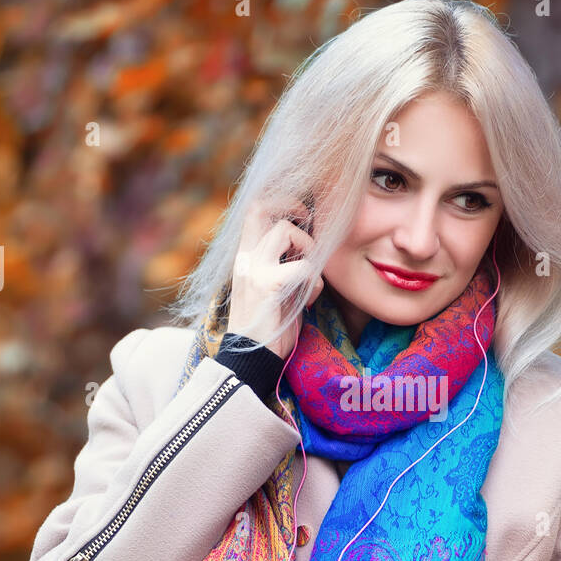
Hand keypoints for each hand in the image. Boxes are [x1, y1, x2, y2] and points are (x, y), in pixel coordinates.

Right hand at [227, 198, 324, 359]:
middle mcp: (245, 257)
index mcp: (245, 256)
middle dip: (292, 208)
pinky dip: (315, 283)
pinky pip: (304, 268)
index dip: (280, 201)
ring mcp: (254, 270)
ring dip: (308, 247)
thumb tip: (306, 241)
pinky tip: (309, 301)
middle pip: (261, 206)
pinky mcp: (268, 286)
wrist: (250, 359)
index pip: (254, 208)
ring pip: (285, 230)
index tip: (301, 215)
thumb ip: (281, 262)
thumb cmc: (267, 325)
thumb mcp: (271, 286)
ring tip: (310, 276)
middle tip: (309, 226)